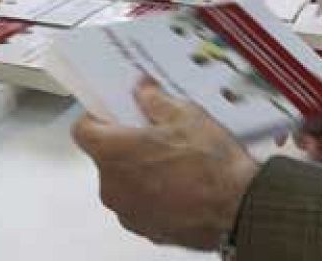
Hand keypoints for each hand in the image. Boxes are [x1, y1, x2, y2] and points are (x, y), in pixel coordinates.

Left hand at [71, 79, 260, 249]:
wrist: (239, 206)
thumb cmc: (211, 164)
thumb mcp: (185, 115)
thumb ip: (155, 100)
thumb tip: (143, 91)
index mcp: (113, 152)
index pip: (82, 130)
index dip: (97, 118)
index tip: (114, 114)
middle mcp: (113, 186)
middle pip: (105, 158)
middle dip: (125, 145)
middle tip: (155, 134)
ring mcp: (129, 212)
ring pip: (124, 184)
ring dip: (141, 173)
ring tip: (175, 161)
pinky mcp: (148, 230)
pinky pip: (142, 206)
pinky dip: (155, 196)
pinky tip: (182, 184)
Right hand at [294, 81, 321, 169]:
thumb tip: (298, 82)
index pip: (303, 86)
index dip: (289, 100)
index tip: (279, 116)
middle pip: (302, 111)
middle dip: (300, 127)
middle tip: (304, 141)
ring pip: (310, 131)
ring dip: (310, 142)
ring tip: (320, 150)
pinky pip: (320, 146)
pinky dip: (320, 151)